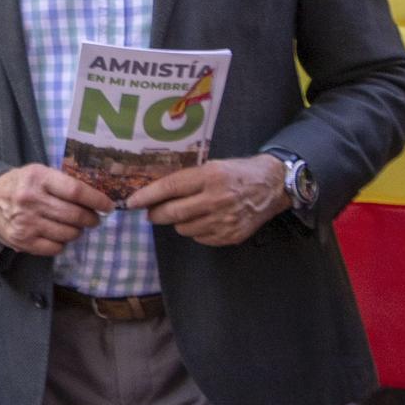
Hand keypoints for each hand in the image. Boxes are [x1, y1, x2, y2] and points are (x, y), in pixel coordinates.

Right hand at [0, 164, 113, 255]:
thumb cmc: (20, 185)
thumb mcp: (38, 173)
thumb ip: (63, 183)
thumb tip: (96, 200)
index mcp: (37, 178)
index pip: (76, 191)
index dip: (97, 201)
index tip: (108, 206)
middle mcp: (31, 200)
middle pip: (75, 215)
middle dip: (91, 219)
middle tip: (92, 219)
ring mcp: (27, 222)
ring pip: (69, 234)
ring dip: (77, 231)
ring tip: (72, 226)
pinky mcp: (23, 240)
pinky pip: (56, 248)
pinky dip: (62, 243)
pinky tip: (56, 234)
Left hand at [129, 156, 288, 246]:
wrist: (273, 185)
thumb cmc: (237, 172)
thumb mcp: (212, 166)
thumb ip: (187, 179)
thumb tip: (155, 192)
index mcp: (210, 177)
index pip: (170, 188)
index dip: (148, 196)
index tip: (131, 202)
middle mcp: (217, 199)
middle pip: (174, 213)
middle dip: (156, 214)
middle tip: (149, 214)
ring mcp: (225, 220)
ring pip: (185, 229)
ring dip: (178, 223)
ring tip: (185, 213)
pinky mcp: (232, 236)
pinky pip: (201, 239)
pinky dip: (196, 232)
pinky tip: (203, 221)